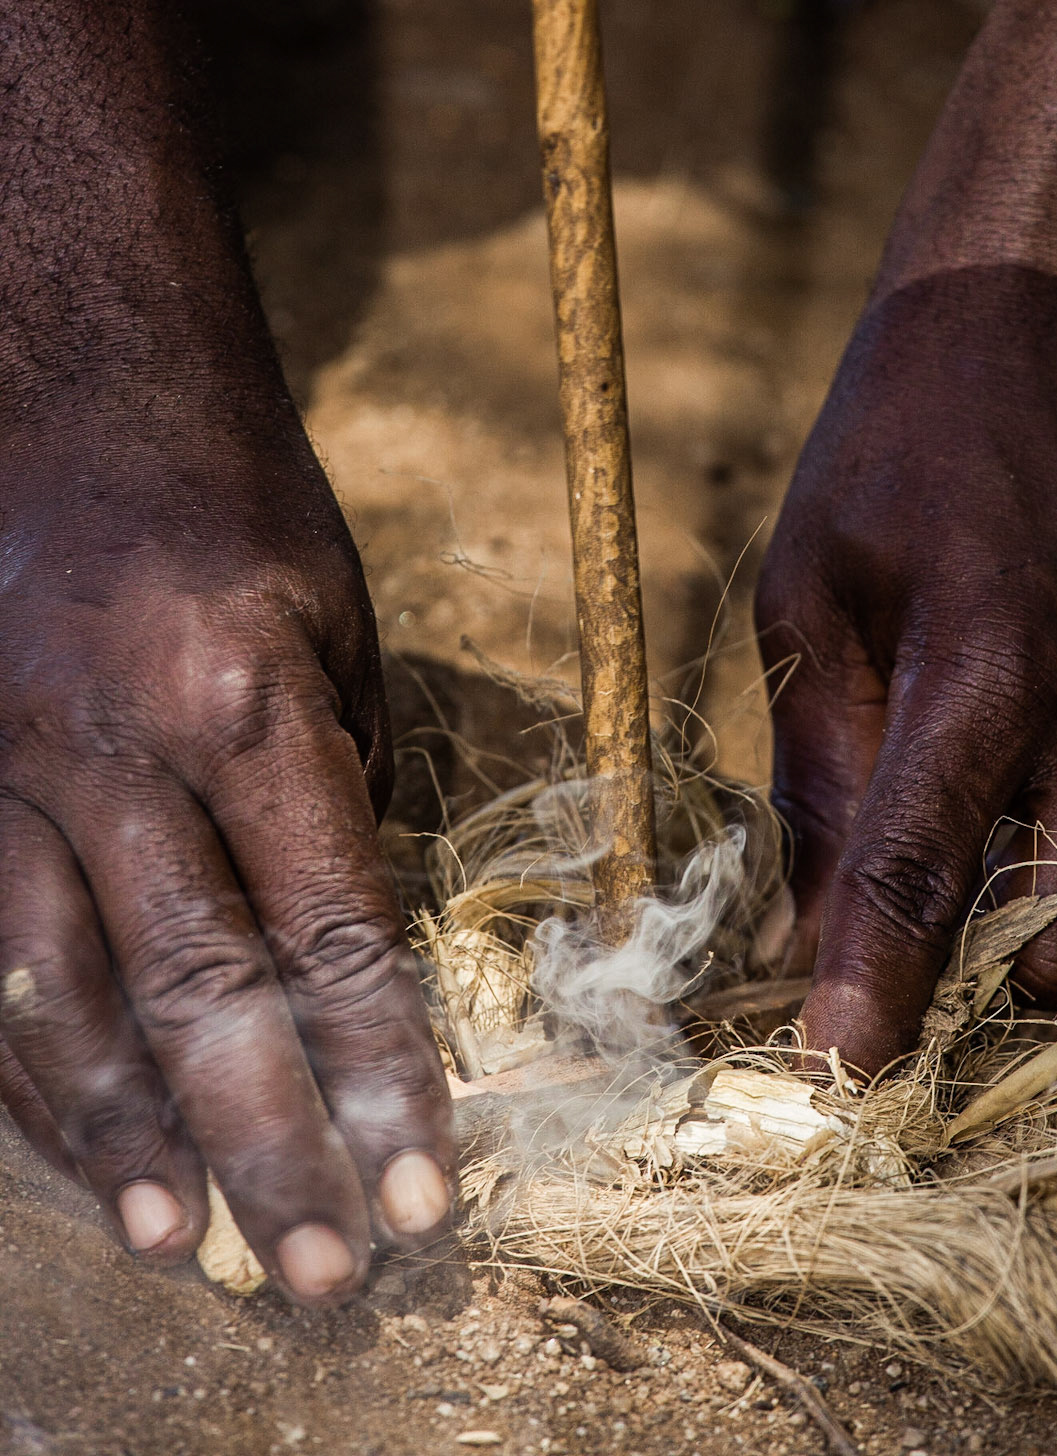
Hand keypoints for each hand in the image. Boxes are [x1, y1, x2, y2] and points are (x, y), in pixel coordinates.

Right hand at [0, 0, 454, 1296]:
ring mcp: (7, 765)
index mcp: (245, 694)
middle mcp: (115, 748)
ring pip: (54, 997)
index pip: (328, 924)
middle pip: (194, 990)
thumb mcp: (333, 610)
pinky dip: (25, 1064)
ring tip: (176, 1249)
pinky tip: (69, 1146)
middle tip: (319, 1272)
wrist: (70, 370)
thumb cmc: (231, 490)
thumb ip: (342, 775)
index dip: (379, 1068)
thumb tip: (357, 933)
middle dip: (263, 1146)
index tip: (427, 1179)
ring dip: (120, 1140)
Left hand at [754, 0, 1056, 1073]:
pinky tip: (1026, 775)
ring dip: (1040, 921)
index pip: (925, 862)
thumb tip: (809, 921)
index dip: (878, 986)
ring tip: (957, 860)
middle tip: (902, 980)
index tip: (839, 1078)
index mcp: (991, 643)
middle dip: (990, 990)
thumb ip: (818, 757)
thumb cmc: (910, 428)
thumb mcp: (816, 573)